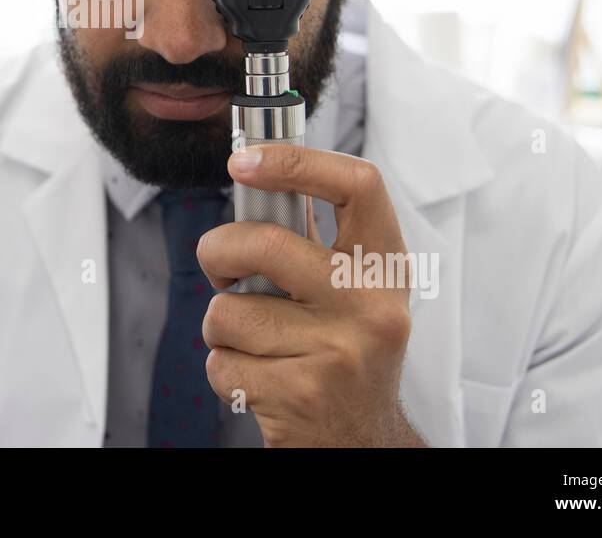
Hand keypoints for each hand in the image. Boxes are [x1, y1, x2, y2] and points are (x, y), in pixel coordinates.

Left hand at [197, 144, 425, 446]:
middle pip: (264, 243)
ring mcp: (339, 351)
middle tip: (220, 268)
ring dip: (223, 329)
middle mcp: (371, 306)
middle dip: (218, 251)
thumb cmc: (342, 355)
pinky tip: (261, 382)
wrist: (362, 442)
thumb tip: (253, 178)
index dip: (296, 160)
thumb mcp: (350, 293)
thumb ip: (312, 243)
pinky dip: (226, 372)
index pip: (359, 185)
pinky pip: (221, 362)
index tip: (245, 159)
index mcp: (383, 268)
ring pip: (228, 311)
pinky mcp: (301, 393)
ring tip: (258, 345)